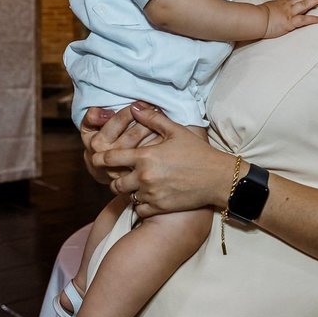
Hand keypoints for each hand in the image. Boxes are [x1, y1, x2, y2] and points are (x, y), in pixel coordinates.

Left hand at [94, 102, 229, 216]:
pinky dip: (140, 204)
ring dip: (128, 191)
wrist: (217, 178)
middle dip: (115, 178)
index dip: (101, 158)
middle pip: (114, 182)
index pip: (110, 158)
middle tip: (121, 174)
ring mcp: (151, 194)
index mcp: (145, 156)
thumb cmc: (198, 152)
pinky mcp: (159, 208)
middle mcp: (144, 177)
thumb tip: (134, 107)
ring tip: (136, 184)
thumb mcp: (176, 131)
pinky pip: (139, 209)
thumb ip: (152, 119)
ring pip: (126, 196)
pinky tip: (147, 196)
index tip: (100, 158)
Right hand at [259, 0, 317, 38]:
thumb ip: (272, 8)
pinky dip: (312, 19)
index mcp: (281, 3)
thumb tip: (272, 11)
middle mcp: (287, 6)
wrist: (257, 19)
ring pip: (304, 5)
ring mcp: (289, 13)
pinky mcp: (290, 22)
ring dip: (313, 2)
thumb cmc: (258, 14)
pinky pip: (304, 19)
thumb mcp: (267, 8)